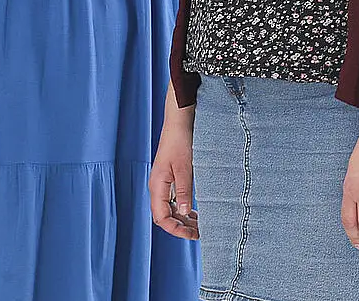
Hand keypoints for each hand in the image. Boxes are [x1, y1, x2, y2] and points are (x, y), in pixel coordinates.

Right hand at [148, 114, 198, 239]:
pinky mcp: (169, 179)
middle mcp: (157, 188)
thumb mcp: (185, 168)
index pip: (162, 218)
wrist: (178, 122)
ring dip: (183, 219)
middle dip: (181, 227)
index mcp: (157, 186)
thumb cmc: (180, 142)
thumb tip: (184, 213)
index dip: (176, 230)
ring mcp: (163, 184)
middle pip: (165, 217)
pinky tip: (195, 211)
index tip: (192, 235)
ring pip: (170, 210)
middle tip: (200, 232)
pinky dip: (184, 209)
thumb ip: (184, 191)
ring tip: (200, 225)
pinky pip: (174, 201)